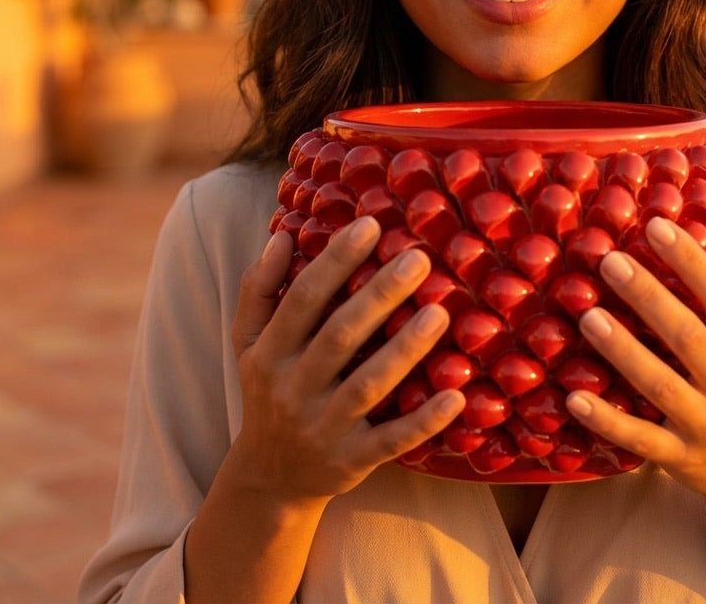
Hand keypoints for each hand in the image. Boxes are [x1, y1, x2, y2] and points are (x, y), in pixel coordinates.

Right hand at [229, 217, 464, 502]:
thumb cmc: (269, 391)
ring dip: (404, 350)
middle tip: (418, 259)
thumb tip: (282, 235)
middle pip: (339, 336)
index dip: (335, 261)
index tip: (370, 225)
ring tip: (440, 312)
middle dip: (378, 296)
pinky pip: (391, 440)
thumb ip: (259, 289)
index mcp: (270, 353)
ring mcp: (323, 428)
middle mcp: (293, 389)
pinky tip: (456, 395)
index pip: (303, 299)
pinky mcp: (351, 462)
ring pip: (367, 386)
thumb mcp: (248, 343)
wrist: (268, 480)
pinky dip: (423, 420)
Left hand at [565, 216, 705, 507]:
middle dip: (648, 296)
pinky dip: (606, 422)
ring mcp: (705, 424)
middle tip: (610, 261)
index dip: (690, 260)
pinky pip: (639, 439)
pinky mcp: (679, 456)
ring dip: (622, 350)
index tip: (656, 226)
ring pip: (659, 384)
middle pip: (686, 335)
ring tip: (588, 316)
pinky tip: (574, 397)